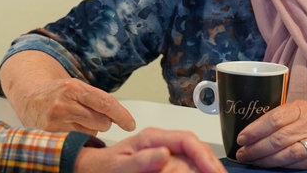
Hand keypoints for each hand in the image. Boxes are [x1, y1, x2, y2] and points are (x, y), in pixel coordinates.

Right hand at [14, 76, 135, 134]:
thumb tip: (120, 116)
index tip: (130, 123)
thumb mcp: (77, 87)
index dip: (121, 115)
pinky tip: (71, 128)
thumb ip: (96, 99)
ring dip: (91, 128)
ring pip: (92, 132)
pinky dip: (80, 136)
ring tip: (77, 120)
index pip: (105, 103)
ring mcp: (57, 120)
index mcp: (74, 88)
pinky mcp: (51, 134)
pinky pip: (79, 139)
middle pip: (102, 121)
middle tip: (92, 115)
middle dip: (104, 121)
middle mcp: (65, 104)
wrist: (30, 96)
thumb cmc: (58, 92)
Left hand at [74, 127, 226, 172]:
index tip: (213, 171)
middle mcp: (163, 142)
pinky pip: (186, 168)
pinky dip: (195, 171)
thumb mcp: (118, 167)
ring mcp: (166, 154)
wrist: (93, 170)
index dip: (204, 155)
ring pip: (194, 160)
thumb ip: (140, 161)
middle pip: (196, 151)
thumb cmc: (104, 167)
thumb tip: (164, 153)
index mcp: (153, 137)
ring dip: (206, 168)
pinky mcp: (166, 165)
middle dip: (211, 165)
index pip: (187, 140)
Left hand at [234, 99, 306, 168]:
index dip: (255, 129)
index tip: (242, 137)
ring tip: (251, 160)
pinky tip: (270, 165)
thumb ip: (286, 114)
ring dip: (265, 160)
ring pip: (285, 154)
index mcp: (304, 109)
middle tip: (241, 153)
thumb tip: (259, 125)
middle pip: (277, 139)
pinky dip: (281, 166)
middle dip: (255, 148)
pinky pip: (298, 164)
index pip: (275, 119)